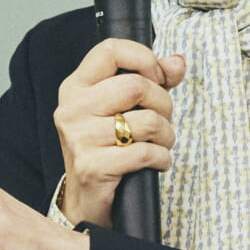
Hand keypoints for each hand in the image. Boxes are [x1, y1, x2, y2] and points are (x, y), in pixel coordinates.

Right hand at [53, 39, 184, 227]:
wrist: (87, 200)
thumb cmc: (109, 146)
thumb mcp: (126, 107)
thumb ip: (153, 80)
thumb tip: (177, 62)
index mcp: (76, 86)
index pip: (110, 50)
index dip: (144, 59)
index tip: (156, 78)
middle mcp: (72, 108)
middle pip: (135, 86)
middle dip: (163, 104)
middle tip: (162, 119)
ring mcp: (79, 138)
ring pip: (146, 121)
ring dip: (166, 135)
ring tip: (160, 143)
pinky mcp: (92, 167)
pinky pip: (145, 153)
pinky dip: (162, 158)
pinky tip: (156, 162)